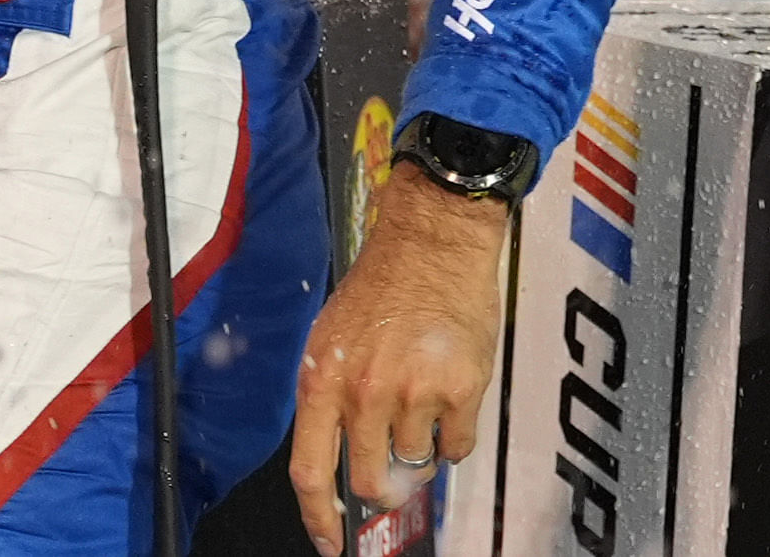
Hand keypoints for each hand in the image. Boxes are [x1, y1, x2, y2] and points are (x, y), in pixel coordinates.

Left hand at [290, 170, 507, 556]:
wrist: (433, 242)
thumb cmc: (382, 287)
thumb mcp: (332, 340)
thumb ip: (332, 400)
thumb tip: (342, 460)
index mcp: (323, 380)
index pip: (310, 471)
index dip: (318, 520)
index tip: (330, 545)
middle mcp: (364, 393)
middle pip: (370, 480)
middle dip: (384, 483)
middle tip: (396, 461)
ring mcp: (414, 394)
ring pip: (417, 462)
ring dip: (421, 445)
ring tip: (424, 396)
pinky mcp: (460, 390)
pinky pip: (457, 446)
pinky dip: (455, 434)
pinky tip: (451, 395)